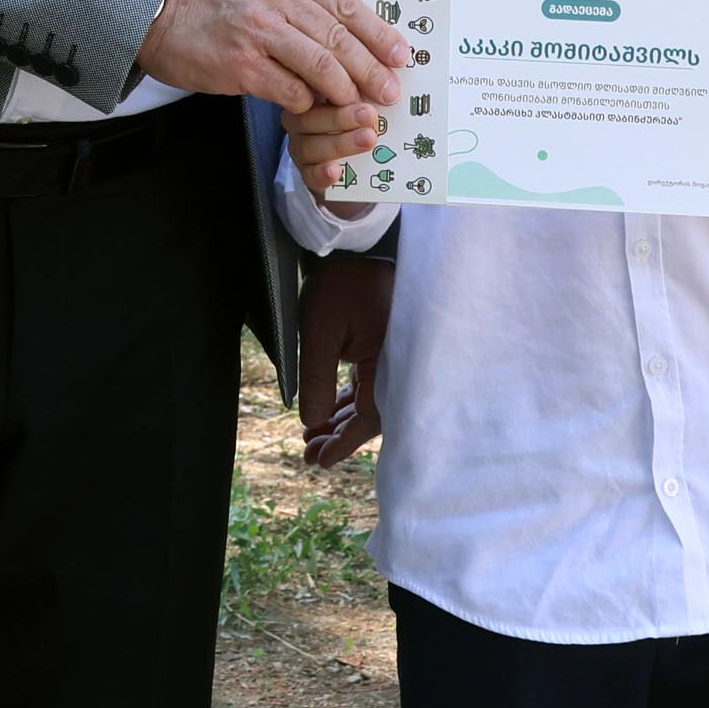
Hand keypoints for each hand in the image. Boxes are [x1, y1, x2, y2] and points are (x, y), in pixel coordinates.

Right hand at [138, 0, 404, 118]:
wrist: (160, 10)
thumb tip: (352, 29)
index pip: (345, 2)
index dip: (377, 32)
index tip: (399, 55)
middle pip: (338, 36)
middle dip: (370, 68)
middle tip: (389, 90)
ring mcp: (257, 31)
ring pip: (321, 64)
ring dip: (345, 89)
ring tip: (359, 104)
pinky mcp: (241, 65)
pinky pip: (290, 90)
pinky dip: (307, 102)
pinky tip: (311, 108)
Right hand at [288, 91, 386, 180]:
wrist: (359, 165)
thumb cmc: (364, 121)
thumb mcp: (367, 99)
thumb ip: (372, 87)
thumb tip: (391, 84)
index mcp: (312, 95)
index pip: (316, 87)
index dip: (337, 86)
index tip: (363, 86)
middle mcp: (301, 120)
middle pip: (310, 116)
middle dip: (341, 117)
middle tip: (369, 115)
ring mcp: (302, 148)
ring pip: (310, 146)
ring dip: (340, 143)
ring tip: (368, 140)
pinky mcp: (308, 175)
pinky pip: (310, 175)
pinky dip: (323, 173)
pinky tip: (337, 171)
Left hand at [295, 251, 391, 470]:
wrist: (355, 245)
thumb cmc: (340, 284)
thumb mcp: (319, 332)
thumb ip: (317, 380)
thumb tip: (313, 424)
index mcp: (391, 362)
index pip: (370, 418)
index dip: (343, 443)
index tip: (319, 461)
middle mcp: (400, 364)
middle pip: (373, 415)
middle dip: (338, 436)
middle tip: (308, 455)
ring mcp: (394, 356)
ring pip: (370, 400)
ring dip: (342, 420)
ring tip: (312, 439)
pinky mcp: (386, 347)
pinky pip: (371, 383)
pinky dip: (349, 400)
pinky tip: (329, 413)